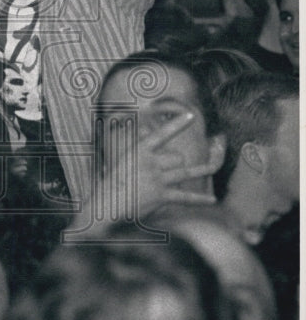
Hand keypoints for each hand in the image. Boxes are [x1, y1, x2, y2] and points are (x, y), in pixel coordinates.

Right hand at [103, 111, 222, 220]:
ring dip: (200, 170)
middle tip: (169, 169)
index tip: (191, 115)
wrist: (107, 204)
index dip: (177, 124)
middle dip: (178, 162)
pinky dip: (199, 199)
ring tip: (213, 166)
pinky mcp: (162, 196)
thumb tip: (145, 131)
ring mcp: (158, 179)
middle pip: (178, 157)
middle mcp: (151, 163)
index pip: (162, 134)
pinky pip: (186, 196)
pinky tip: (212, 199)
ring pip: (185, 172)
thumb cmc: (111, 181)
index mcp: (140, 150)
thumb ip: (137, 146)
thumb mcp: (122, 158)